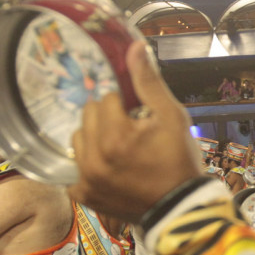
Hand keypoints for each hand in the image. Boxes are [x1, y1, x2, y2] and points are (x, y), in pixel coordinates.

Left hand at [69, 40, 202, 221]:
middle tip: (132, 134)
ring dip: (94, 139)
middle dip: (108, 119)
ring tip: (119, 151)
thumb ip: (148, 82)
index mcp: (115, 135)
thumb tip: (135, 47)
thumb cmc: (180, 161)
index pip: (106, 99)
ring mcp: (86, 179)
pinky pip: (74, 167)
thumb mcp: (172, 117)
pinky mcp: (83, 195)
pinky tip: (110, 169)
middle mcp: (93, 157)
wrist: (180, 208)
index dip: (127, 106)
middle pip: (88, 116)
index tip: (141, 121)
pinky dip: (89, 165)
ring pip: (77, 139)